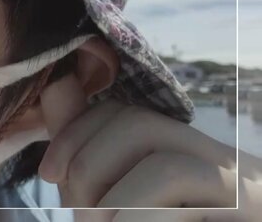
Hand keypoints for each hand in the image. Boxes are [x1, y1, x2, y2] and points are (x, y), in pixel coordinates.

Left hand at [36, 73, 261, 220]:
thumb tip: (57, 83)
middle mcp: (216, 160)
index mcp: (181, 151)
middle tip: (82, 216)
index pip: (120, 109)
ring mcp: (242, 190)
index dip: (73, 133)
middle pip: (136, 124)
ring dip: (114, 201)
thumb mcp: (112, 195)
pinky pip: (182, 201)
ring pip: (163, 164)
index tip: (49, 173)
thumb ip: (85, 147)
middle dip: (87, 166)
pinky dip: (138, 217)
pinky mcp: (247, 211)